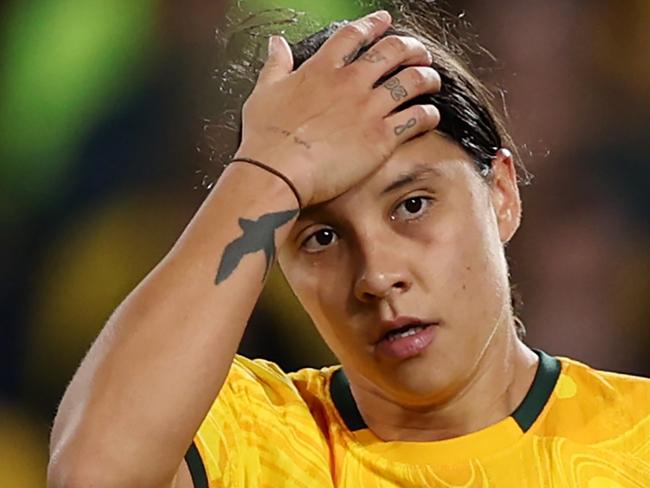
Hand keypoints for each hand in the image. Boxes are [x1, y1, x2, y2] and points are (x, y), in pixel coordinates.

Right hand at [234, 10, 440, 206]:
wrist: (277, 171)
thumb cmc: (266, 138)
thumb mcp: (263, 92)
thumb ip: (275, 65)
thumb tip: (276, 44)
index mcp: (322, 70)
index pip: (353, 35)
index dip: (373, 24)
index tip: (385, 21)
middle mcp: (350, 83)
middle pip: (392, 51)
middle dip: (411, 47)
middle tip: (419, 53)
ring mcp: (368, 108)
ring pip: (412, 80)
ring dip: (427, 77)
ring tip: (432, 80)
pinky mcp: (381, 137)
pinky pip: (417, 118)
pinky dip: (429, 115)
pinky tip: (431, 116)